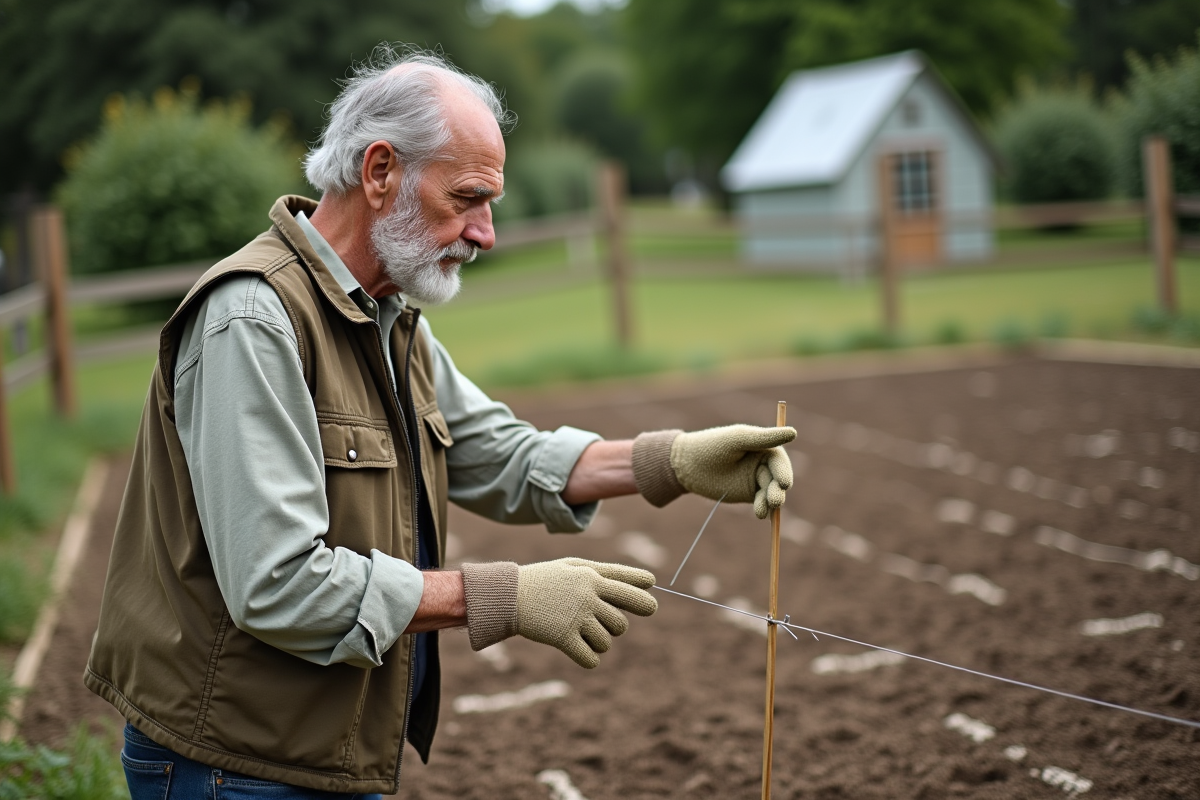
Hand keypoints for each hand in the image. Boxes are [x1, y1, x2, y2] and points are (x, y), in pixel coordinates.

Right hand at [460, 558, 656, 667]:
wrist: (509, 596)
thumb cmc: (547, 579)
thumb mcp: (576, 566)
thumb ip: (611, 573)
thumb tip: (651, 581)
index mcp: (593, 577)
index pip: (632, 592)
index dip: (644, 602)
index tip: (650, 607)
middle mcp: (588, 596)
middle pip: (621, 624)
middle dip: (613, 626)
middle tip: (596, 621)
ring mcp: (576, 618)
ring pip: (606, 643)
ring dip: (597, 643)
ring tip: (580, 632)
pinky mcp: (563, 638)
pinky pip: (591, 660)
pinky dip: (589, 659)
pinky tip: (579, 650)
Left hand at [632, 424, 796, 517]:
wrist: (688, 465)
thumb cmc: (712, 446)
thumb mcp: (738, 439)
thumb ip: (764, 438)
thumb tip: (793, 432)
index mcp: (764, 446)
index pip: (779, 460)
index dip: (784, 472)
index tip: (784, 483)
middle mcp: (763, 463)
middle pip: (778, 479)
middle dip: (777, 491)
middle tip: (774, 501)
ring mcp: (757, 480)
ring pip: (771, 493)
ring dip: (769, 502)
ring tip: (760, 511)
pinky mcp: (749, 494)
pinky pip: (761, 503)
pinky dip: (763, 508)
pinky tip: (761, 514)